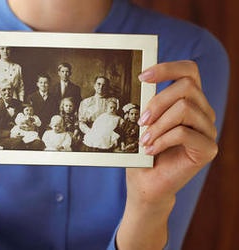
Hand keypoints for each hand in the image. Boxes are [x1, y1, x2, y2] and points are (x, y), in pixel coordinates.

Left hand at [117, 61, 217, 248]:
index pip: (189, 71)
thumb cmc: (143, 150)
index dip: (167, 68)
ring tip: (143, 139)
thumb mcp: (143, 122)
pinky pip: (184, 133)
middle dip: (158, 101)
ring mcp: (208, 130)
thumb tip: (141, 81)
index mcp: (189, 100)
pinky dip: (162, 140)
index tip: (141, 76)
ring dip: (158, 124)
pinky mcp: (208, 149)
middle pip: (187, 87)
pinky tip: (150, 150)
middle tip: (141, 120)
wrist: (147, 182)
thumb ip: (148, 102)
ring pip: (185, 109)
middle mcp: (203, 112)